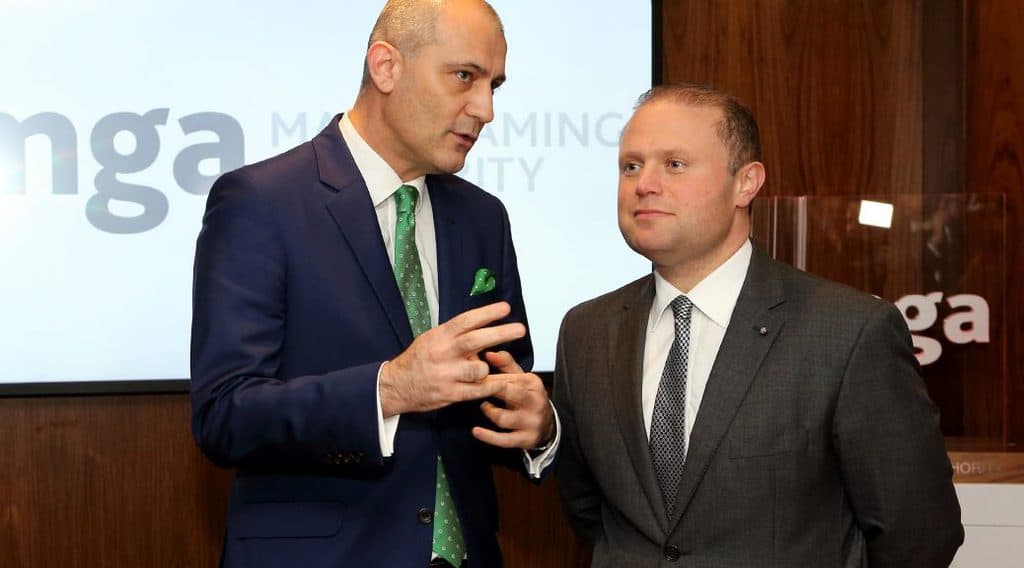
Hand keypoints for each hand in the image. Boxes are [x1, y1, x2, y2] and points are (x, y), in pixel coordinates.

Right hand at [379, 302, 525, 416]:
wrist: (396, 385)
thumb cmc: (418, 360)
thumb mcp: (431, 339)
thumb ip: (455, 336)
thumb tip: (482, 331)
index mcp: (439, 336)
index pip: (466, 321)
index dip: (487, 313)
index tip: (505, 308)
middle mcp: (443, 353)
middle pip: (475, 340)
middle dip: (500, 333)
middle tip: (520, 329)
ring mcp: (446, 374)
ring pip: (479, 368)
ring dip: (488, 367)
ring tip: (485, 368)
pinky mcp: (449, 393)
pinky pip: (477, 390)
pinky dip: (490, 386)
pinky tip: (499, 383)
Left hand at [472, 351, 555, 448]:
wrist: (547, 425)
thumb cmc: (528, 398)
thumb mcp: (521, 378)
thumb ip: (505, 364)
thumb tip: (488, 353)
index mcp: (533, 384)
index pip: (507, 377)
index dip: (487, 377)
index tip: (472, 376)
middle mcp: (535, 402)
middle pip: (507, 393)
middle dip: (488, 390)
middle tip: (472, 389)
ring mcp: (531, 422)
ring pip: (503, 418)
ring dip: (489, 412)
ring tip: (484, 406)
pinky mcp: (525, 439)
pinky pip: (504, 440)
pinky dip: (488, 436)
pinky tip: (476, 431)